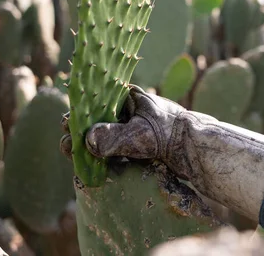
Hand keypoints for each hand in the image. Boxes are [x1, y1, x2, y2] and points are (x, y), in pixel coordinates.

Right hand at [60, 84, 263, 221]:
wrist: (195, 149)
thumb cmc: (170, 134)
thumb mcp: (141, 135)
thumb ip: (114, 137)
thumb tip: (88, 141)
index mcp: (127, 97)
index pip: (96, 101)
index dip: (81, 113)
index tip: (69, 126)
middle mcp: (127, 110)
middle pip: (95, 120)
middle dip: (81, 133)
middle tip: (68, 146)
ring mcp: (131, 128)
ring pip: (102, 136)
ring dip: (88, 147)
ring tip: (75, 158)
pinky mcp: (135, 145)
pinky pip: (111, 150)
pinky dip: (101, 157)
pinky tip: (90, 167)